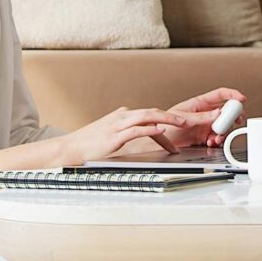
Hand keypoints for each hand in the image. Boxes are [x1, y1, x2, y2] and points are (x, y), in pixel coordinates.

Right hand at [62, 107, 187, 163]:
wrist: (70, 148)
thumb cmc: (90, 144)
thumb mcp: (113, 135)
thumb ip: (129, 132)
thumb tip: (147, 135)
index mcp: (124, 115)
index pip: (151, 116)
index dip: (168, 121)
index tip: (182, 129)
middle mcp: (123, 116)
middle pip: (154, 112)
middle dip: (174, 116)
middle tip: (191, 120)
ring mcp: (118, 124)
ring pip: (149, 116)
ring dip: (168, 119)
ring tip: (183, 124)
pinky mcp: (115, 135)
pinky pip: (137, 129)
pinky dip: (151, 129)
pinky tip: (161, 131)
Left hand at [164, 88, 246, 149]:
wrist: (158, 142)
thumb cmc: (164, 125)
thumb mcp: (183, 119)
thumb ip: (202, 117)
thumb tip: (218, 113)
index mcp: (200, 103)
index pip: (220, 95)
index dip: (232, 95)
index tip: (241, 99)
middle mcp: (205, 113)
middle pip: (226, 111)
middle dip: (233, 116)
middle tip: (235, 121)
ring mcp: (205, 125)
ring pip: (223, 126)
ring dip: (224, 132)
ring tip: (217, 137)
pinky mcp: (204, 137)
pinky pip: (217, 138)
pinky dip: (217, 141)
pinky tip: (211, 142)